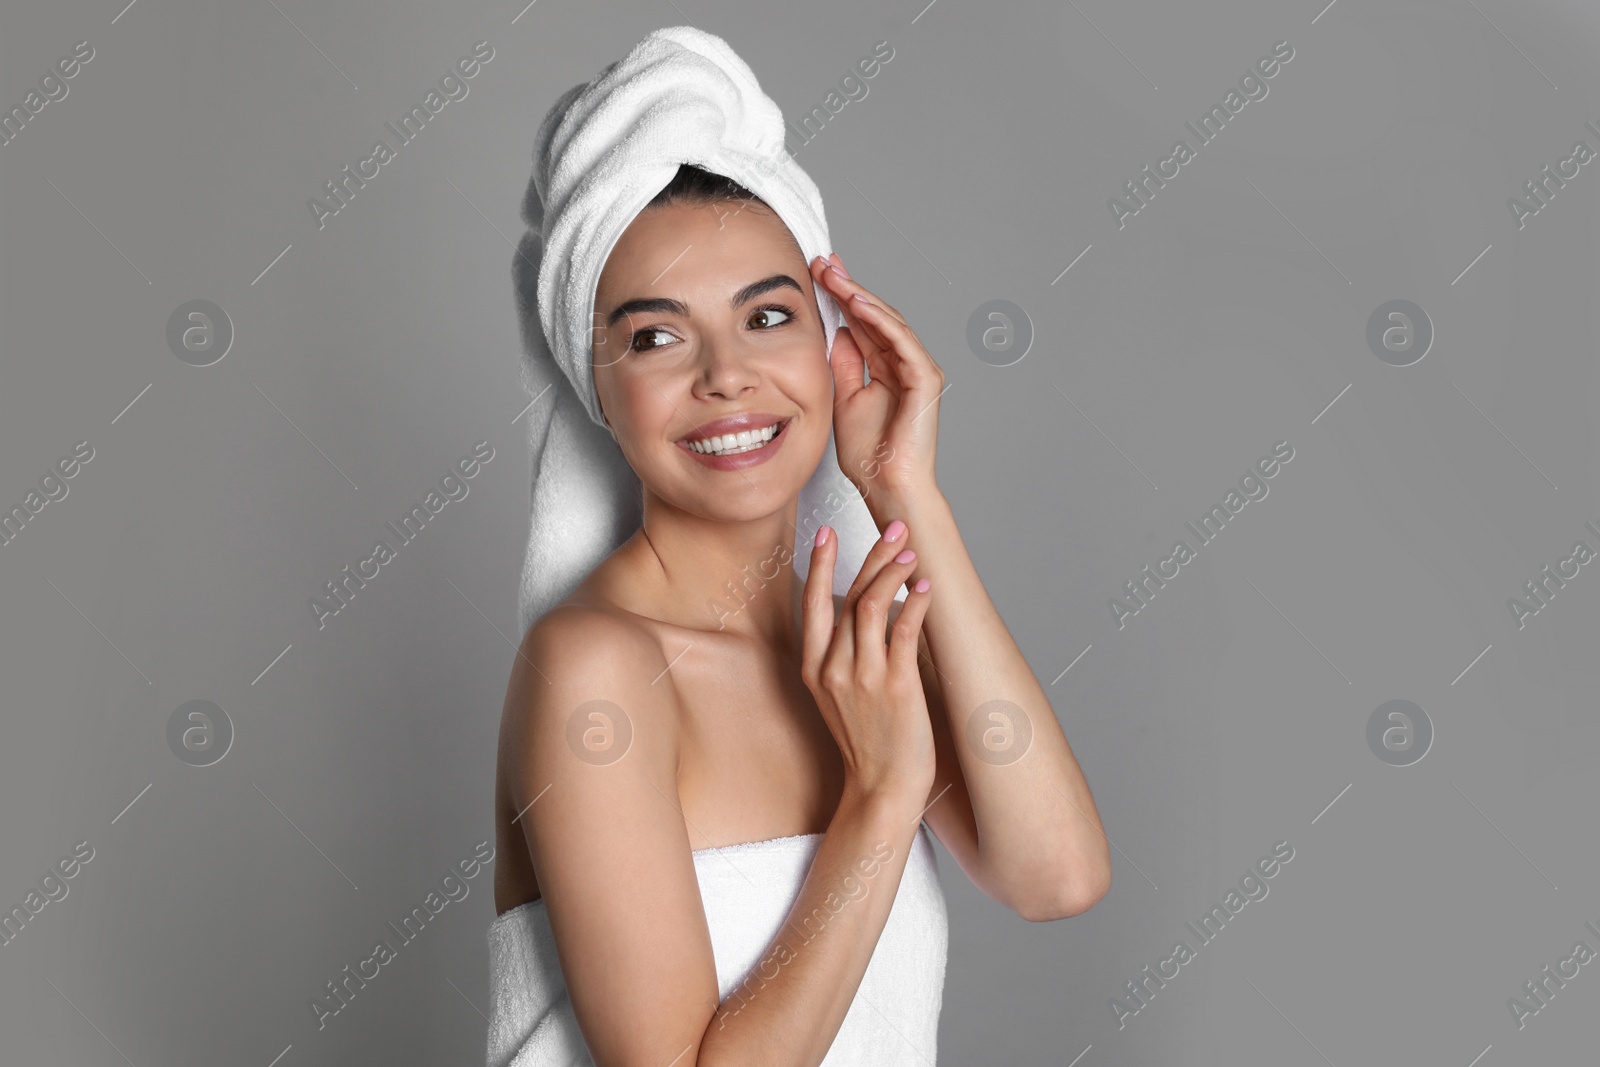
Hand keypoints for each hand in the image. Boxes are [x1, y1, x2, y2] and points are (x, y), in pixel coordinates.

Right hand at [800, 521, 935, 806]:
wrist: (882, 790)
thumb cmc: (868, 744)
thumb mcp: (837, 698)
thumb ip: (841, 657)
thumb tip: (860, 614)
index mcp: (815, 670)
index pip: (812, 604)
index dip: (820, 564)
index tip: (827, 532)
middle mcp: (834, 669)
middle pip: (849, 596)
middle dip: (872, 555)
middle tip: (894, 527)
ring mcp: (863, 678)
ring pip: (872, 606)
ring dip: (894, 571)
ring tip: (912, 552)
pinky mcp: (896, 687)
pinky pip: (904, 631)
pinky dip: (915, 603)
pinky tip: (925, 586)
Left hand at [809, 253, 943, 503]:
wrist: (886, 485)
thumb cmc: (869, 454)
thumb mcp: (843, 397)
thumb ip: (844, 364)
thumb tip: (838, 330)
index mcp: (885, 368)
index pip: (863, 323)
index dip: (841, 296)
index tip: (817, 273)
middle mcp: (905, 363)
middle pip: (875, 315)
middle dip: (848, 286)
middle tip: (823, 262)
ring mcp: (919, 369)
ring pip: (888, 320)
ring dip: (859, 295)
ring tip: (833, 274)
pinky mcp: (926, 378)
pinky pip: (901, 340)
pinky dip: (879, 319)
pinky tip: (856, 301)